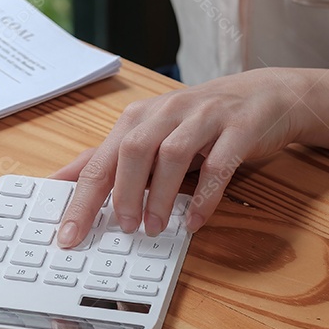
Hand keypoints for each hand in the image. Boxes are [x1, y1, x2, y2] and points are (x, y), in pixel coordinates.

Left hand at [52, 68, 312, 246]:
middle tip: (123, 228)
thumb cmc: (199, 123)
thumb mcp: (151, 135)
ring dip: (160, 195)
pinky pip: (219, 164)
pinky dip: (205, 195)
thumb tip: (61, 182)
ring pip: (172, 154)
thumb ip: (110, 159)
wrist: (267, 95)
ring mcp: (203, 118)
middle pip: (132, 151)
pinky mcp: (238, 129)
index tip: (68, 233)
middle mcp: (166, 112)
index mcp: (139, 117)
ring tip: (153, 228)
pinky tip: (194, 220)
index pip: (101, 159)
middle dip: (123, 194)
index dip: (82, 198)